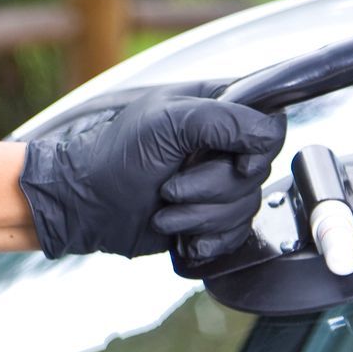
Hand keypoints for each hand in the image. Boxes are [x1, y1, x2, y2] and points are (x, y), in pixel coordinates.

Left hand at [18, 85, 286, 260]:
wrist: (83, 206)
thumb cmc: (112, 156)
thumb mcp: (166, 123)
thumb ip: (222, 120)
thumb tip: (266, 135)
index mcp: (217, 111)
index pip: (269, 126)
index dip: (257, 150)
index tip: (232, 162)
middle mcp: (222, 147)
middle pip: (258, 174)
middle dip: (210, 189)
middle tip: (170, 187)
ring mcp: (215, 184)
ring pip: (246, 208)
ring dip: (200, 217)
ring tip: (164, 210)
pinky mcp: (208, 219)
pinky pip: (234, 236)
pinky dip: (206, 240)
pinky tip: (180, 236)